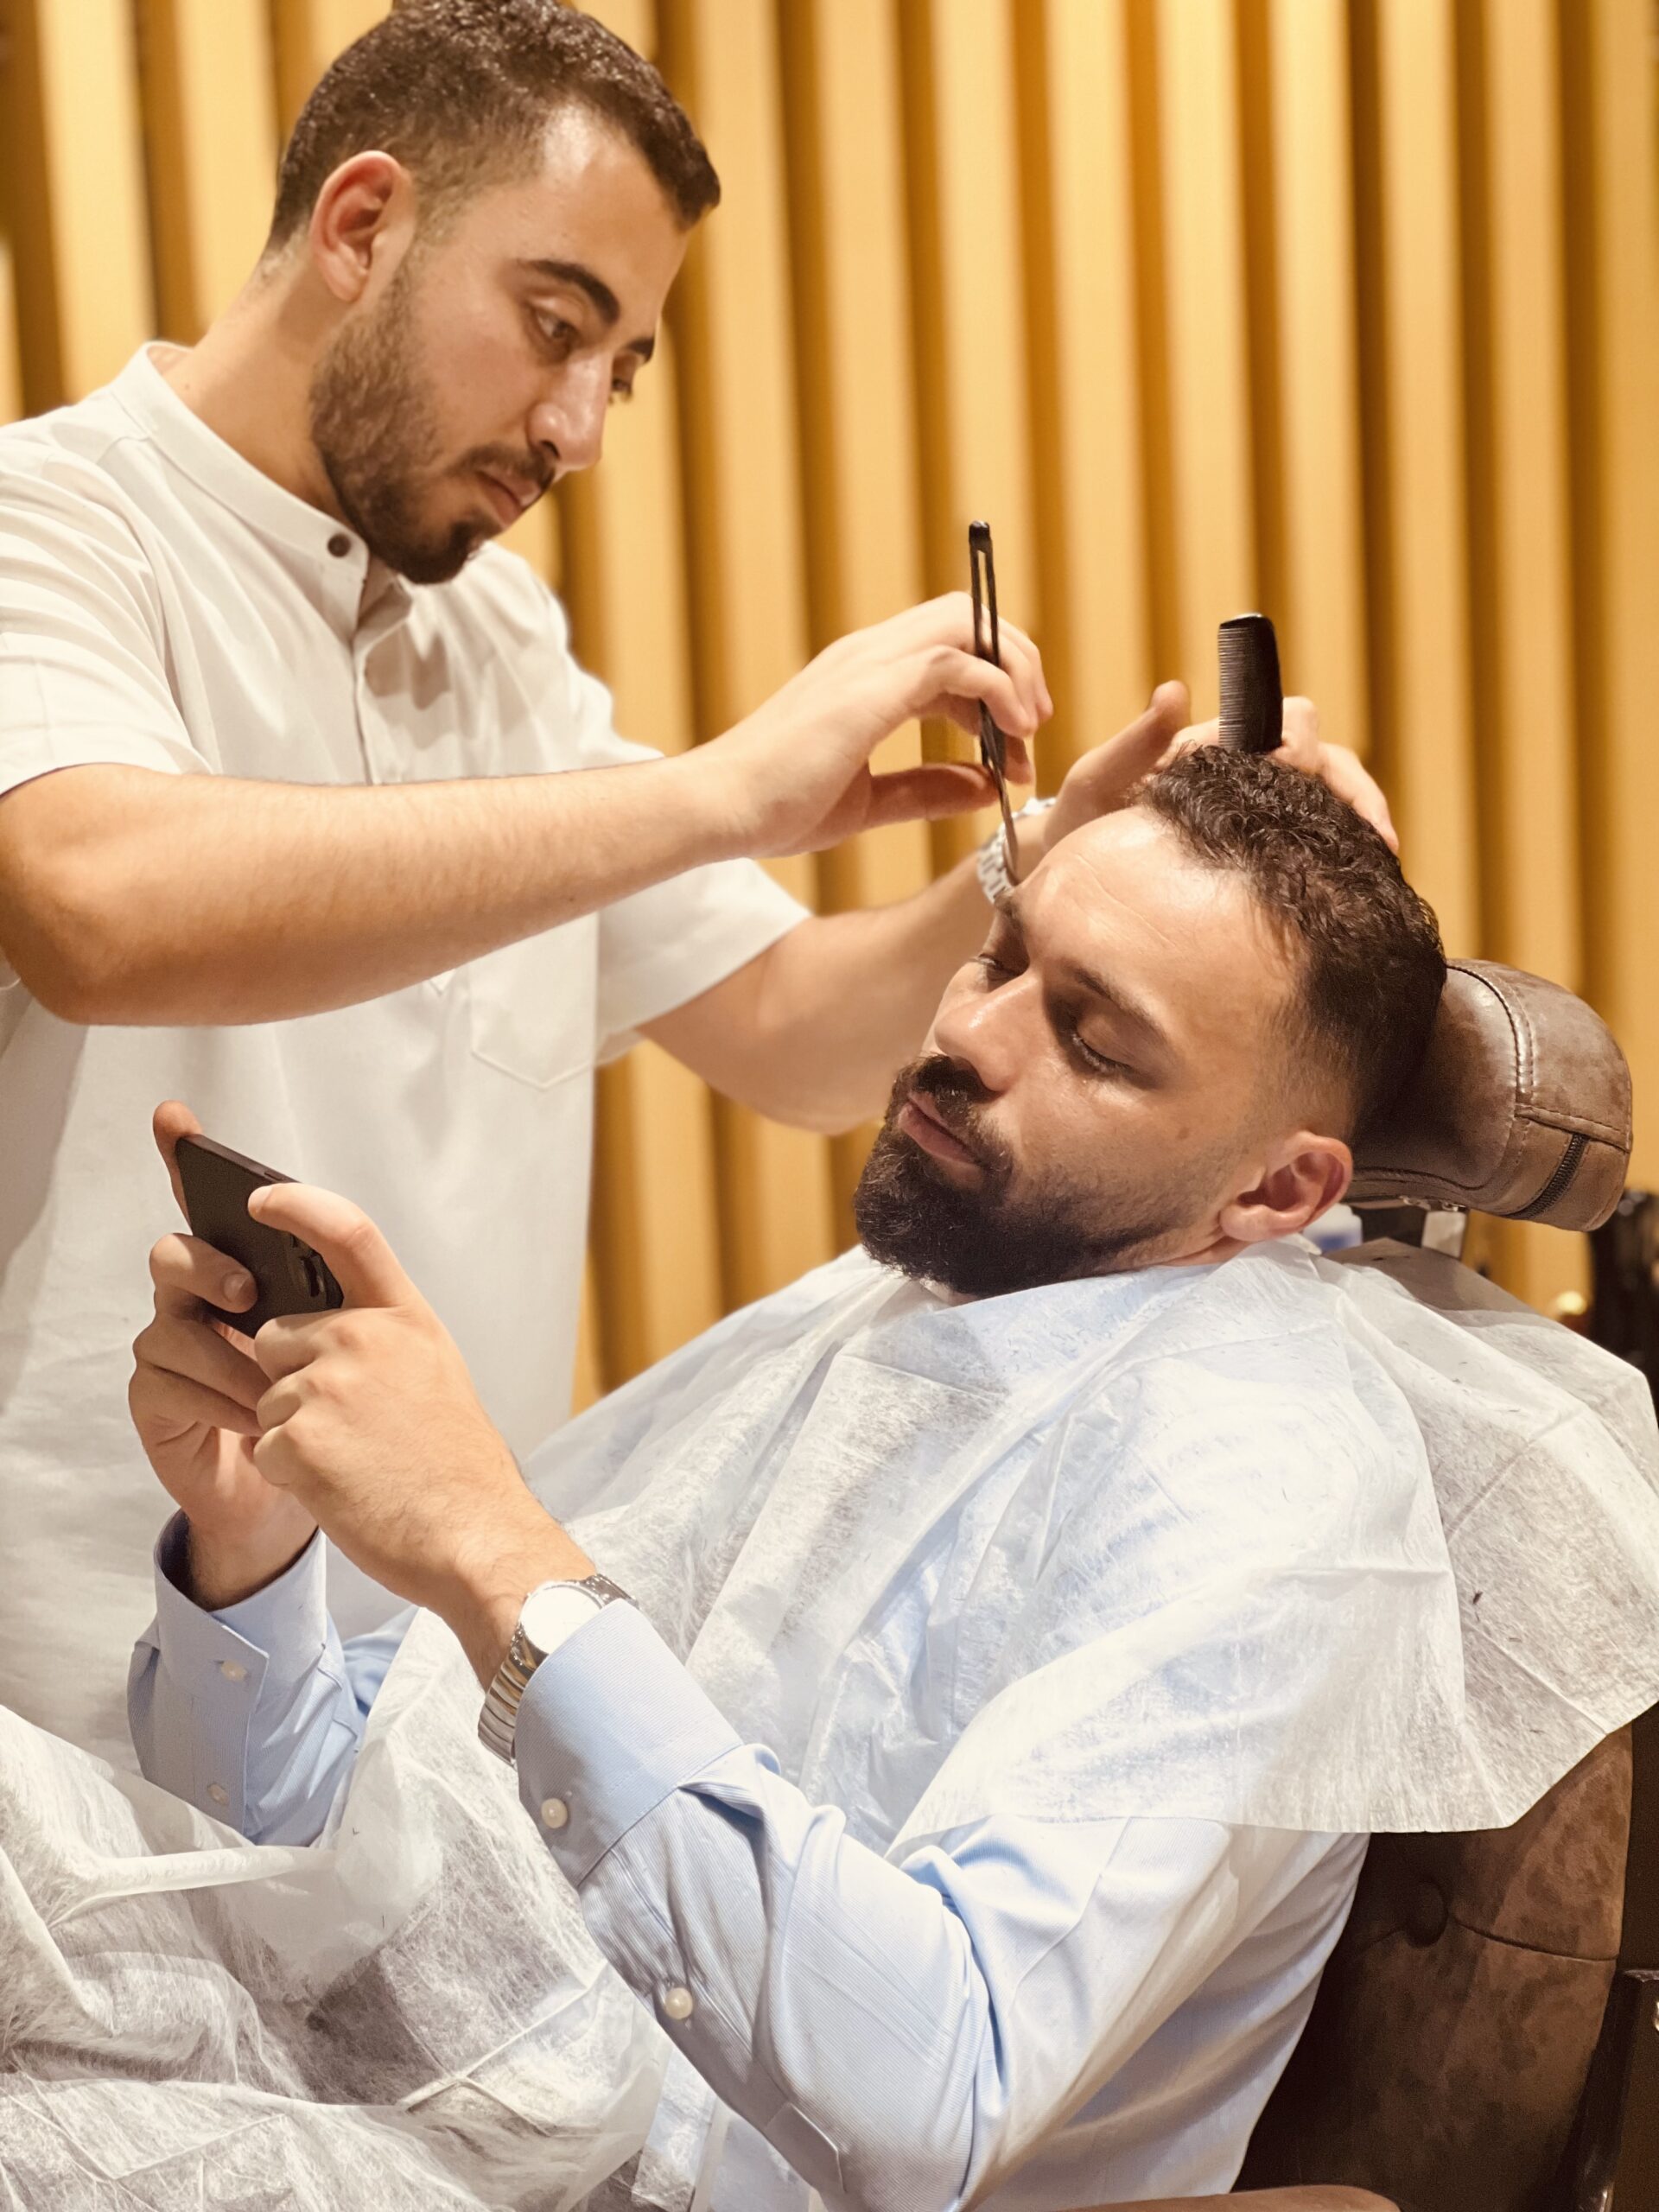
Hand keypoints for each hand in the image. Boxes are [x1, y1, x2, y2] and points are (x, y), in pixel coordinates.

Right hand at [130, 1102, 315, 1606]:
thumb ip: (341, 1283)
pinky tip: (258, 1420)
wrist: (328, 1490)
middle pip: (176, 1253)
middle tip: (248, 1295)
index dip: (186, 1157)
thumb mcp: (361, 1337)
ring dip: (232, 1356)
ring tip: (276, 1390)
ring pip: (174, 1324)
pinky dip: (221, 1400)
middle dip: (209, 1266)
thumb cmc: (342, 1404)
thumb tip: (330, 1238)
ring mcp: (171, 1347)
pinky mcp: (158, 1399)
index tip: (176, 1119)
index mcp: (247, 1268)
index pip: (208, 1204)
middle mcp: (199, 1299)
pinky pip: (170, 1382)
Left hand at [244, 1182, 587, 1682]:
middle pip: (277, 1336)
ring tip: (354, 1462)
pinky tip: (341, 1487)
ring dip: (294, 1432)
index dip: (297, 1205)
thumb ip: (382, 1337)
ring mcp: (328, 1386)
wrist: (475, 1536)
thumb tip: (318, 1329)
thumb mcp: (436, 1372)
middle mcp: (364, 1338)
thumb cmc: (458, 1467)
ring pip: (266, 1395)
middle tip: (351, 1427)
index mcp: (404, 1317)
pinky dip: (291, 1473)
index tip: (261, 1199)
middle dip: (291, 1377)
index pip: (346, 1231)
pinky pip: (264, 1446)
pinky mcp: (298, 1440)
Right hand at [702, 593, 1050, 859]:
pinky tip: (1010, 735)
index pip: (949, 644)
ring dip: (1014, 669)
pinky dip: (999, 689)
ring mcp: (868, 663)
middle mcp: (868, 654)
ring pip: (968, 623)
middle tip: (1034, 727)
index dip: (995, 683)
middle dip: (1016, 661)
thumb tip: (988, 787)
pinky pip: (958, 660)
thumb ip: (928, 789)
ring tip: (1029, 729)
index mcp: (863, 674)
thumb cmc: (775, 808)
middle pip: (967, 616)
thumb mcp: (869, 802)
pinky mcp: (871, 686)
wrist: (719, 809)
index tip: (1015, 742)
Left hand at [1023, 684, 1398, 869]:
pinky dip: (1347, 853)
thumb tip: (1177, 689)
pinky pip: (1319, 845)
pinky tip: (1362, 884)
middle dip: (1350, 786)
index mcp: (1220, 748)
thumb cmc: (1081, 824)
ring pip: (1334, 801)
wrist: (1070, 878)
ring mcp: (1263, 816)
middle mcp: (1251, 775)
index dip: (1295, 741)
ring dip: (1363, 818)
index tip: (1291, 765)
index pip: (1283, 722)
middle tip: (1366, 827)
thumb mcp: (1097, 781)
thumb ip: (1136, 741)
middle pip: (1326, 760)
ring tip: (1384, 851)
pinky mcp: (1265, 857)